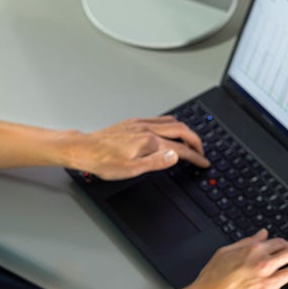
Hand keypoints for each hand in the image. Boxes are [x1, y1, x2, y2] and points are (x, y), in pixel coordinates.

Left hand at [69, 116, 209, 179]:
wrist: (84, 150)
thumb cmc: (103, 161)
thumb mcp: (132, 169)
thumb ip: (157, 162)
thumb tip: (176, 156)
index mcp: (148, 141)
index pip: (180, 148)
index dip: (195, 156)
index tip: (203, 162)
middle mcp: (146, 128)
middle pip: (180, 130)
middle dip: (195, 141)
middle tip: (202, 151)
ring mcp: (140, 123)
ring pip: (171, 121)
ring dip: (185, 131)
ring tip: (190, 141)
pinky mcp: (133, 122)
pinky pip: (160, 119)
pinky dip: (172, 125)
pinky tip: (170, 131)